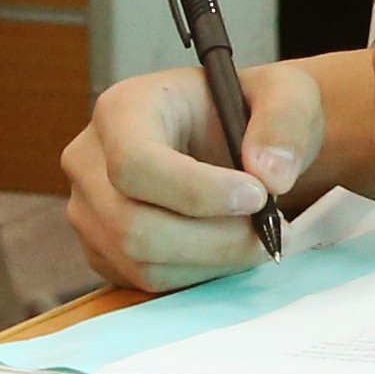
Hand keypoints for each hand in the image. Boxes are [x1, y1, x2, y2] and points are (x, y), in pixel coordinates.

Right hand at [64, 58, 323, 291]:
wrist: (236, 139)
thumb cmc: (252, 109)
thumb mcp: (285, 92)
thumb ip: (285, 121)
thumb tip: (271, 177)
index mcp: (122, 109)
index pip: (134, 163)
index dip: (196, 191)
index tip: (258, 196)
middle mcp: (89, 161)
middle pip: (133, 225)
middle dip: (213, 238)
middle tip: (272, 229)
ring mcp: (89, 211)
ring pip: (141, 261)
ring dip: (212, 260)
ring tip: (259, 236)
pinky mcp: (104, 250)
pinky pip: (146, 281)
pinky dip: (199, 273)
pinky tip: (231, 246)